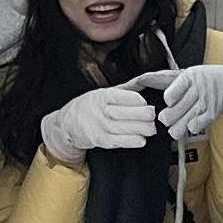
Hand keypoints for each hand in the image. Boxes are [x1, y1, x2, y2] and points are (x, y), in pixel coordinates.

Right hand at [42, 83, 159, 155]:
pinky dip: (131, 141)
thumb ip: (125, 89)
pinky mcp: (99, 140)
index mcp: (104, 96)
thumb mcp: (104, 93)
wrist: (68, 123)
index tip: (147, 103)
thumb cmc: (91, 106)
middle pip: (124, 113)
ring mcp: (99, 126)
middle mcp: (101, 110)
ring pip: (123, 128)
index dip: (139, 101)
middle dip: (143, 115)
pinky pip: (117, 142)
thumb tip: (148, 80)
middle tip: (154, 116)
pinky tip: (141, 140)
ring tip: (152, 129)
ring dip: (141, 129)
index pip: (124, 97)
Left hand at [153, 61, 222, 140]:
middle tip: (164, 118)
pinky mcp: (212, 113)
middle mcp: (197, 90)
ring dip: (176, 126)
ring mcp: (205, 103)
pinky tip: (188, 125)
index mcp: (188, 78)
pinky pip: (197, 125)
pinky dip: (190, 128)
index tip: (166, 102)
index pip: (175, 89)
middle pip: (176, 109)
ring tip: (173, 127)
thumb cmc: (202, 78)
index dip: (169, 98)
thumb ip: (163, 79)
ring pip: (185, 121)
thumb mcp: (184, 73)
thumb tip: (139, 80)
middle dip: (167, 117)